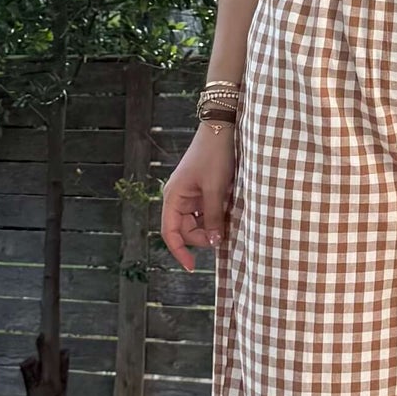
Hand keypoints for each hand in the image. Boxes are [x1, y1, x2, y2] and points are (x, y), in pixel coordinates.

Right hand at [160, 123, 235, 272]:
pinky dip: (214, 217)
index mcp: (173, 197)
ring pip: (196, 222)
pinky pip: (204, 211)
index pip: (170, 232)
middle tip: (222, 237)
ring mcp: (189, 194)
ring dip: (209, 227)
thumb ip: (213, 217)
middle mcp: (177, 197)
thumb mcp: (216, 189)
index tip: (191, 266)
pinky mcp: (200, 190)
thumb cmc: (215, 156)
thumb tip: (213, 242)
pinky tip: (226, 213)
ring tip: (226, 222)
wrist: (222, 129)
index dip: (179, 251)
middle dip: (201, 237)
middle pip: (184, 230)